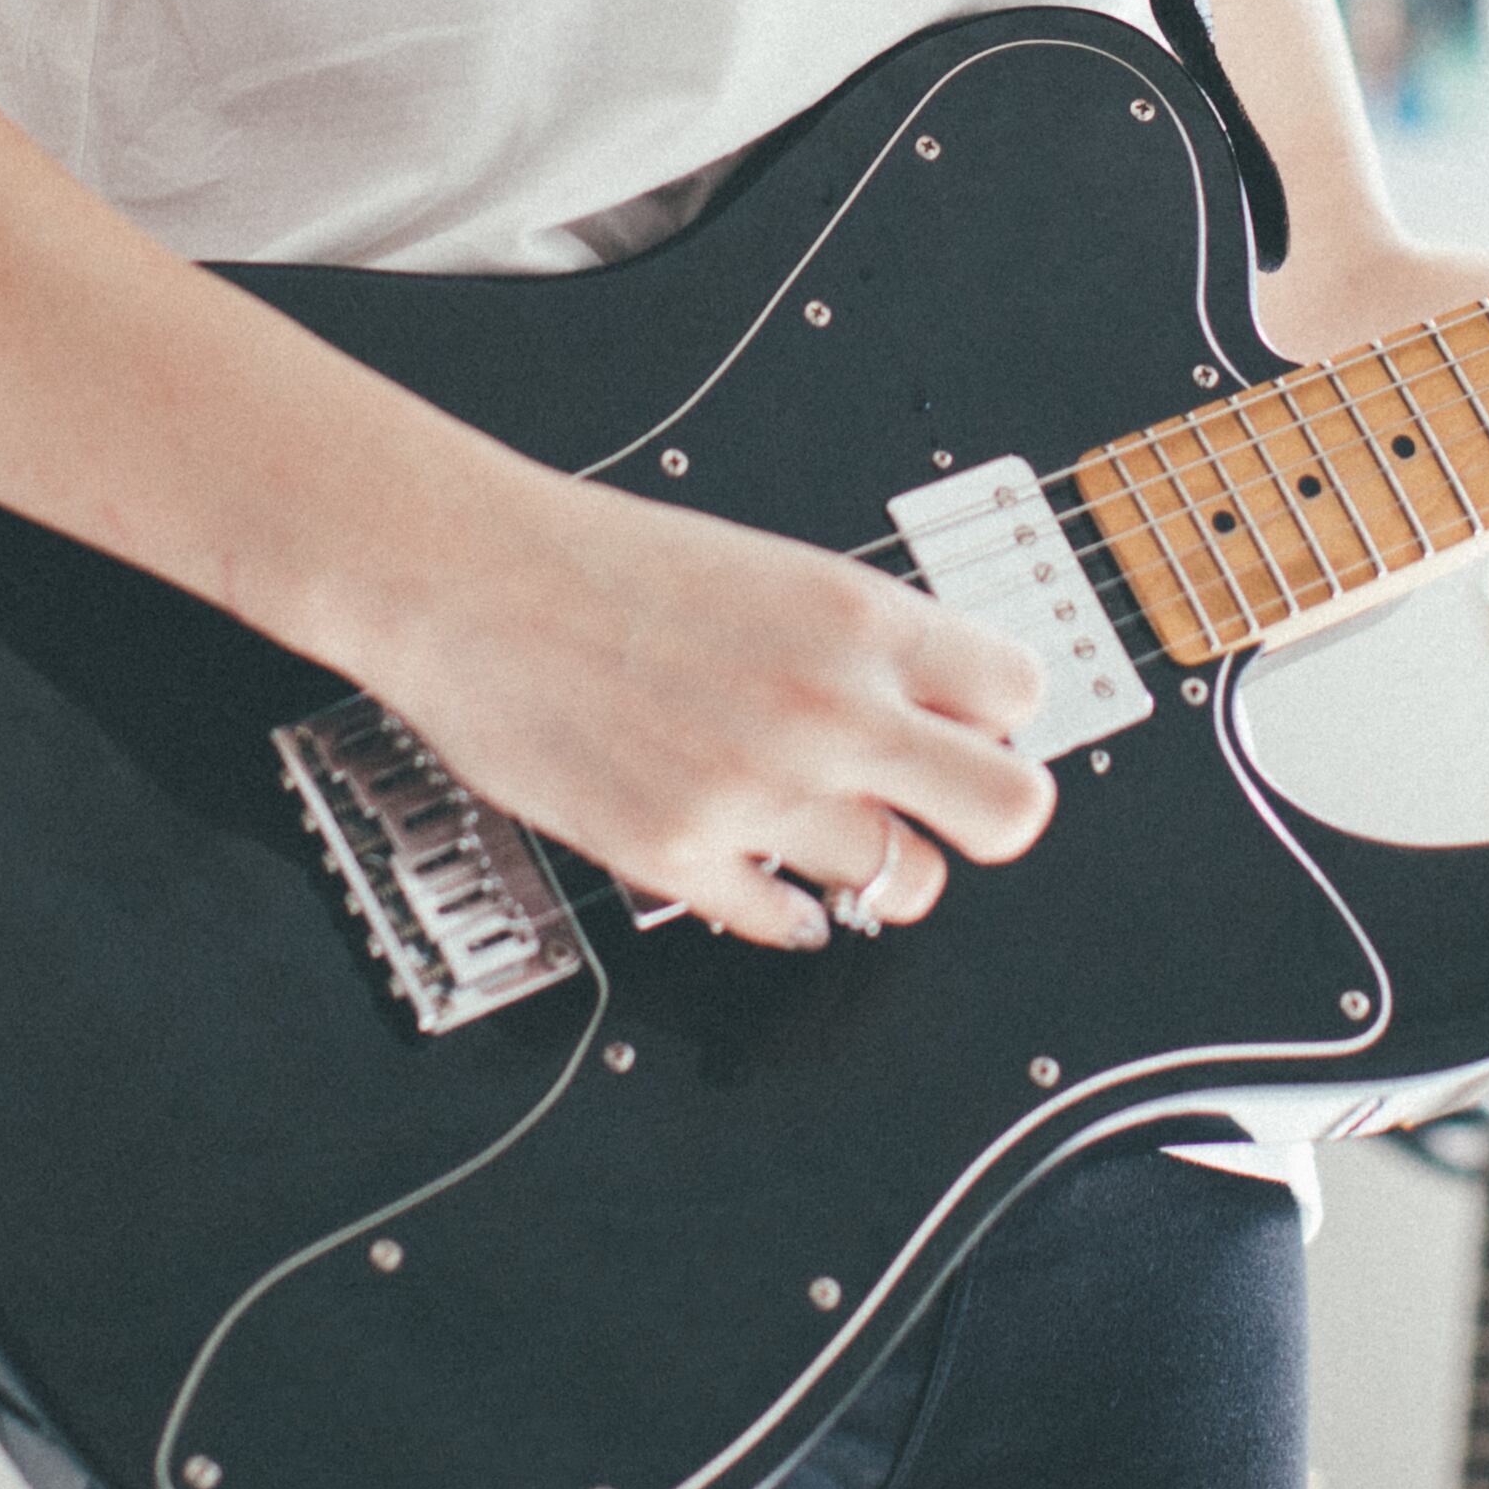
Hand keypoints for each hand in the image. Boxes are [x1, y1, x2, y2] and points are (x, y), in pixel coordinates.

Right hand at [342, 461, 1057, 950]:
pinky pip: (791, 926)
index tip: (969, 726)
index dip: (998, 718)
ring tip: (827, 829)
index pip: (1022, 696)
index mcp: (856, 619)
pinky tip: (760, 867)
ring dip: (876, 863)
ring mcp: (758, 794)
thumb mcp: (774, 571)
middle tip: (943, 807)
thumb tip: (942, 713)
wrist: (467, 579)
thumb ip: (865, 644)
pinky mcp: (682, 858)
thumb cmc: (603, 562)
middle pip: (1010, 812)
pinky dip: (784, 907)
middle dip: (987, 816)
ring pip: (904, 882)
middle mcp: (826, 710)